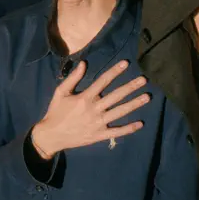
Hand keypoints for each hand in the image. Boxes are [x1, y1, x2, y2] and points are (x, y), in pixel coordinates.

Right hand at [32, 59, 148, 156]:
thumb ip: (73, 78)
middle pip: (116, 96)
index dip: (115, 71)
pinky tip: (140, 123)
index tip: (126, 63)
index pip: (103, 81)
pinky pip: (116, 131)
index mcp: (85, 97)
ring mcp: (98, 123)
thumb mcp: (60, 92)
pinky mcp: (99, 135)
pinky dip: (128, 128)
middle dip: (130, 87)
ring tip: (147, 97)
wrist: (51, 136)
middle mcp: (94, 109)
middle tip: (144, 80)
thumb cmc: (56, 112)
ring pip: (119, 112)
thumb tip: (84, 64)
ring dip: (134, 104)